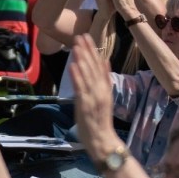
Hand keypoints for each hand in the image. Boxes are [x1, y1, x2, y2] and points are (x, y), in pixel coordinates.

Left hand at [69, 35, 120, 165]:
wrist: (103, 141)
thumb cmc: (100, 121)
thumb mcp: (105, 97)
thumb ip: (105, 80)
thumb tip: (105, 61)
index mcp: (105, 88)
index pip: (99, 65)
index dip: (93, 50)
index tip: (87, 37)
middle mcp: (101, 91)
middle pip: (94, 67)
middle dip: (86, 51)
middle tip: (80, 35)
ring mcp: (94, 98)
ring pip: (88, 75)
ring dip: (82, 59)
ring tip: (76, 45)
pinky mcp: (85, 105)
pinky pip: (81, 88)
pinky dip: (77, 76)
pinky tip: (73, 65)